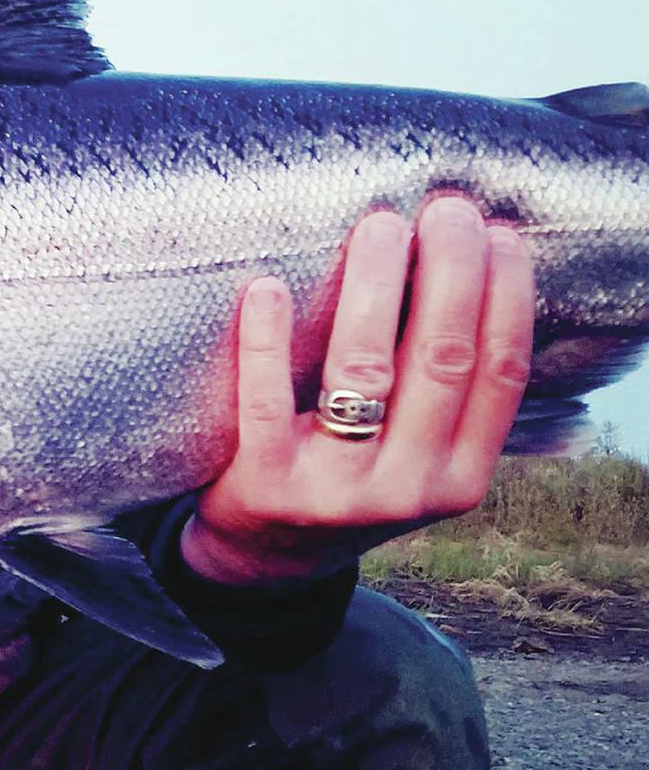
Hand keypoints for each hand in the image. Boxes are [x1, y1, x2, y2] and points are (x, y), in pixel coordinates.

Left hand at [182, 197, 535, 584]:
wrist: (263, 561)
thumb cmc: (348, 479)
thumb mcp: (416, 457)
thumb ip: (446, 398)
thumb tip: (479, 280)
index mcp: (459, 478)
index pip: (499, 375)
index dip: (507, 298)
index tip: (502, 233)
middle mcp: (408, 488)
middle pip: (440, 361)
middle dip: (451, 273)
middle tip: (445, 208)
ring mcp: (335, 490)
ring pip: (363, 371)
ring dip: (374, 288)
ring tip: (380, 225)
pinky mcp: (264, 485)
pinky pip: (265, 401)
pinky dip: (268, 339)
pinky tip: (268, 285)